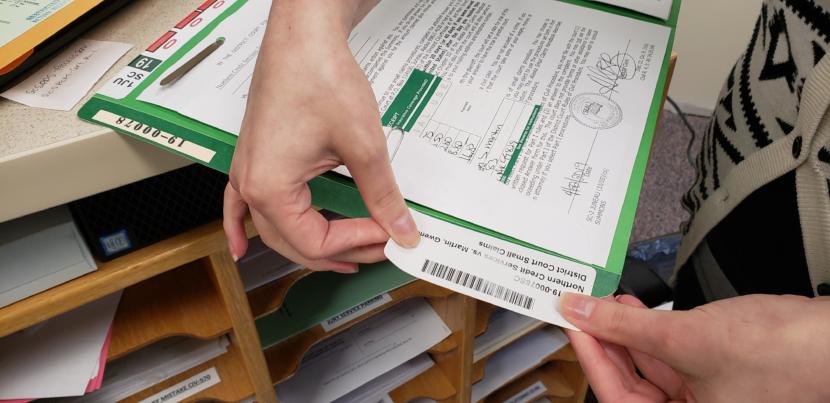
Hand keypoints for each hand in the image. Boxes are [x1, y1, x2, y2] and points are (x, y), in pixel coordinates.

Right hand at [223, 0, 418, 271]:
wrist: (301, 36)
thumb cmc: (320, 77)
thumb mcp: (363, 144)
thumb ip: (382, 195)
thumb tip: (401, 229)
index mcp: (270, 187)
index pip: (315, 242)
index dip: (357, 244)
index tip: (389, 234)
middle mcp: (250, 184)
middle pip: (293, 242)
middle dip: (339, 251)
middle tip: (379, 246)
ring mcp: (247, 171)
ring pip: (274, 228)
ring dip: (307, 245)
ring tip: (342, 256)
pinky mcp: (253, 157)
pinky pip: (238, 205)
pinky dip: (241, 228)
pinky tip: (242, 246)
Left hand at [559, 293, 829, 402]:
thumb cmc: (782, 356)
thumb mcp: (686, 337)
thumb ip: (626, 325)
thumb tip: (582, 311)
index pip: (616, 396)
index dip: (590, 357)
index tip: (573, 324)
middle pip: (629, 382)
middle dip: (606, 342)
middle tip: (584, 311)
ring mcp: (705, 395)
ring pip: (648, 367)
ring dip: (625, 333)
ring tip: (606, 304)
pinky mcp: (715, 373)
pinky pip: (670, 355)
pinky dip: (650, 332)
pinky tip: (635, 309)